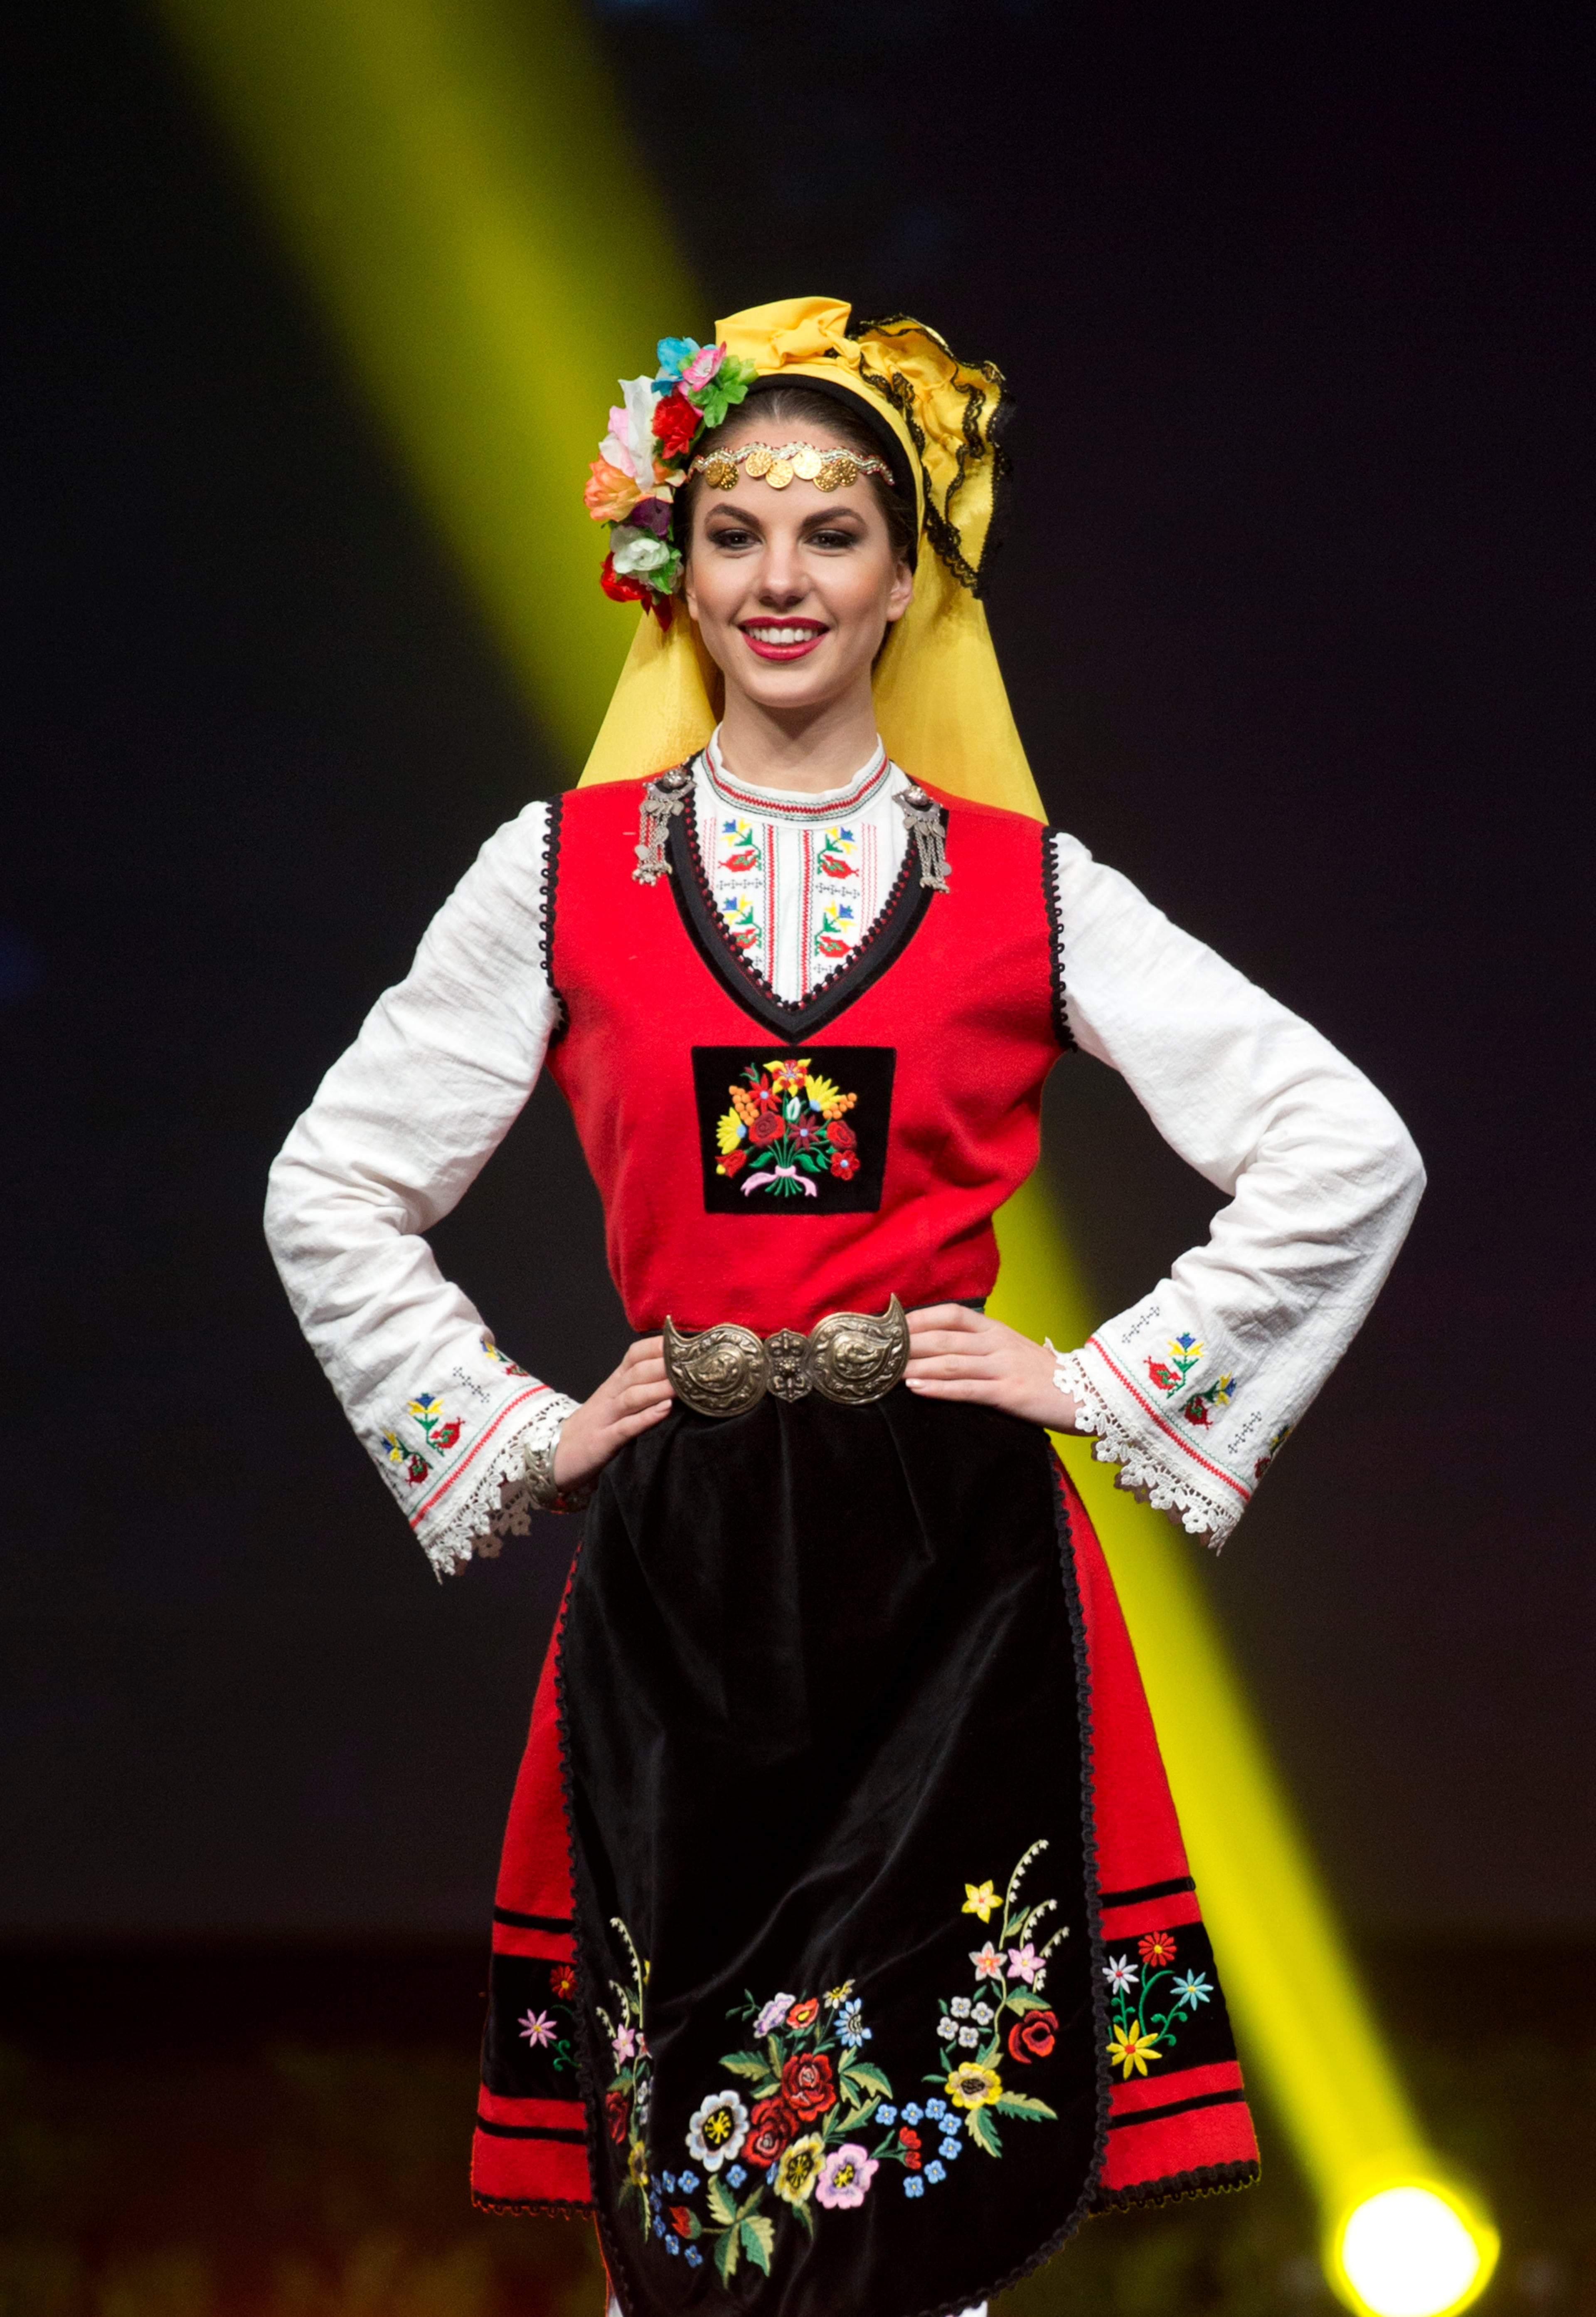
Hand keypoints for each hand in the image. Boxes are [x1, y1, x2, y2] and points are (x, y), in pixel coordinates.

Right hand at [552, 1337, 673, 1490]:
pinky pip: (625, 1427)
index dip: (659, 1346)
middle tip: (695, 1362)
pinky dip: (645, 1418)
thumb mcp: (613, 1403)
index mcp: (614, 1383)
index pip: (635, 1355)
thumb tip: (678, 1378)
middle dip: (665, 1365)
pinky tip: (664, 1411)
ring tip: (684, 1385)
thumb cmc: (593, 1428)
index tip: (687, 1342)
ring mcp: (604, 1418)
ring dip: (658, 1388)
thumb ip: (638, 1388)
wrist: (553, 1456)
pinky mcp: (601, 1442)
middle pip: (637, 1372)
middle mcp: (609, 1395)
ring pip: (632, 1396)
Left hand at [903, 1304, 1077, 1430]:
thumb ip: (979, 1347)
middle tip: (876, 1353)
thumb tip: (936, 1349)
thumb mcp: (1011, 1351)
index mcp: (996, 1330)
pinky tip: (916, 1389)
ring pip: (950, 1362)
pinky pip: (967, 1389)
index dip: (918, 1318)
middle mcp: (997, 1344)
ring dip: (914, 1367)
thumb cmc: (1044, 1376)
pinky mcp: (1010, 1393)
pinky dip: (938, 1388)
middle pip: (943, 1338)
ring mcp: (1004, 1368)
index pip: (951, 1314)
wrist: (1089, 1394)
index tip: (889, 1325)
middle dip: (905, 1345)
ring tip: (886, 1372)